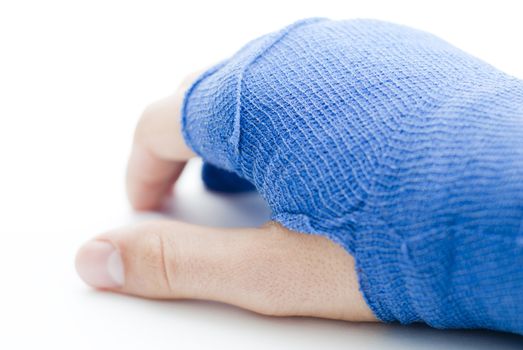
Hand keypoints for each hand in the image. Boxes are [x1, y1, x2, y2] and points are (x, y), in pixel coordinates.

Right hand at [75, 71, 376, 321]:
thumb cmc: (408, 245)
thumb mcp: (276, 270)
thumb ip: (179, 261)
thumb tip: (99, 258)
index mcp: (252, 98)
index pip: (158, 123)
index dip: (143, 172)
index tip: (148, 207)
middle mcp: (293, 56)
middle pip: (204, 96)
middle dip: (187, 149)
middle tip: (197, 197)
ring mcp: (344, 48)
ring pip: (258, 80)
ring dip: (242, 129)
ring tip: (260, 179)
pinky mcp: (385, 54)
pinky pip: (313, 73)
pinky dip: (294, 111)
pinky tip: (322, 153)